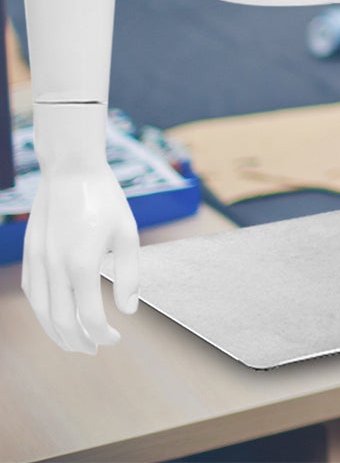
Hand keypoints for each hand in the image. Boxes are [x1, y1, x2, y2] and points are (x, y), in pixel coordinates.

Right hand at [22, 161, 140, 353]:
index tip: (116, 337)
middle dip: (79, 342)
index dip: (103, 335)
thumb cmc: (105, 199)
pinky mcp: (29, 256)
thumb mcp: (127, 233)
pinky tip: (56, 316)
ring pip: (42, 313)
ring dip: (57, 333)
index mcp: (83, 264)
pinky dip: (43, 313)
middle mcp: (55, 269)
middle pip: (62, 323)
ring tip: (75, 341)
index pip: (90, 317)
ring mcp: (38, 263)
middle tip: (94, 349)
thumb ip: (129, 274)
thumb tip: (129, 310)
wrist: (71, 171)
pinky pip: (32, 294)